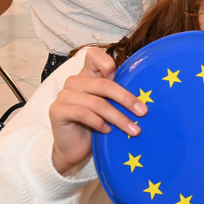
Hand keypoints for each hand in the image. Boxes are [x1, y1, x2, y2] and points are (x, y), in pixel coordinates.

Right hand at [48, 48, 144, 175]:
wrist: (75, 148)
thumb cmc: (97, 125)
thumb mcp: (111, 106)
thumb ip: (119, 94)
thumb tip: (146, 92)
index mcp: (88, 75)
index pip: (94, 55)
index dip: (108, 63)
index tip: (125, 77)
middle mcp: (74, 82)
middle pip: (104, 84)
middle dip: (127, 99)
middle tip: (143, 112)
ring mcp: (64, 95)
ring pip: (96, 103)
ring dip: (118, 117)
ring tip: (133, 129)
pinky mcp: (57, 110)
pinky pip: (83, 113)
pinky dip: (99, 123)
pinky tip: (107, 130)